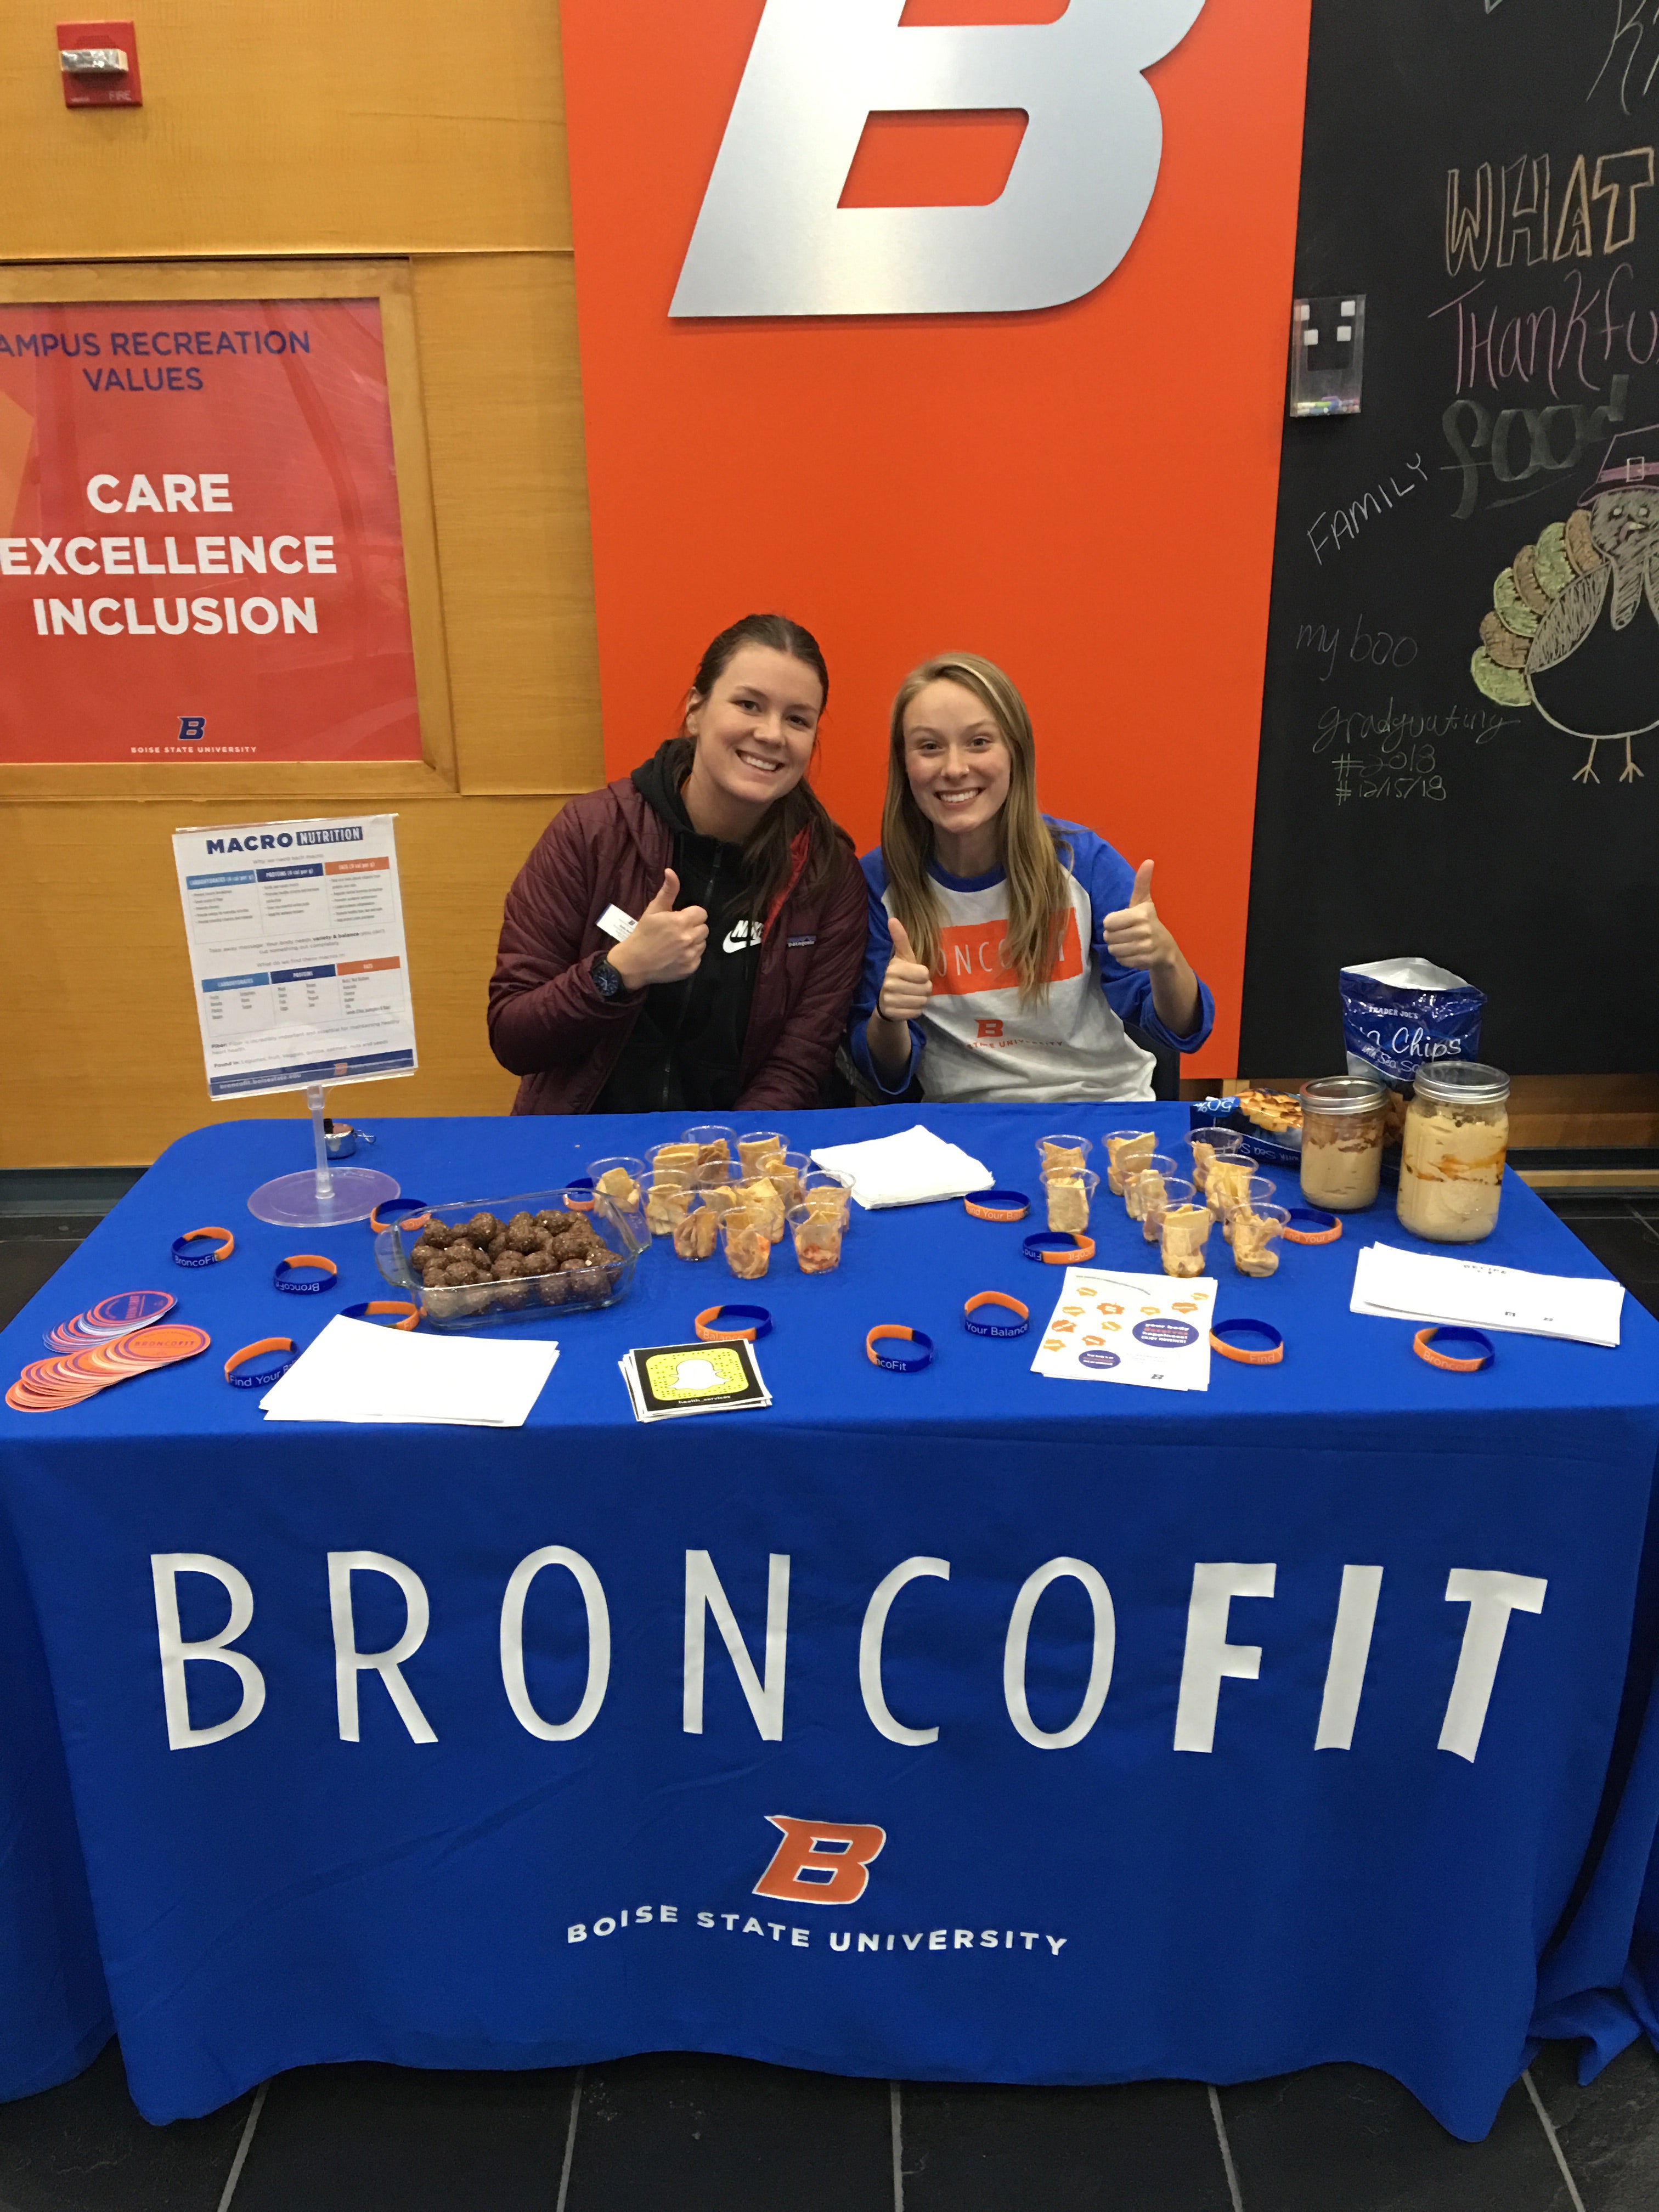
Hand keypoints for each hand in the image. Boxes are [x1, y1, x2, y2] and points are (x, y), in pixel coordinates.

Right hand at [606, 871, 707, 989]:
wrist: (634, 964)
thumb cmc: (642, 934)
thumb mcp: (653, 910)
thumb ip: (667, 891)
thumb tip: (671, 872)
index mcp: (681, 921)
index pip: (701, 913)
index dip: (691, 914)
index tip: (680, 918)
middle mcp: (689, 938)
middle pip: (704, 927)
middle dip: (693, 927)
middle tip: (678, 930)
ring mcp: (691, 955)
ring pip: (703, 942)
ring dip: (694, 941)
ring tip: (677, 942)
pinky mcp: (691, 968)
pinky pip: (699, 957)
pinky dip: (691, 955)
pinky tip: (677, 954)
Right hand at [876, 916, 932, 1021]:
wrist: (886, 1001)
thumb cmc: (900, 975)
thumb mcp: (902, 957)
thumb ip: (900, 939)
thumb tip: (892, 919)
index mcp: (893, 968)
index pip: (924, 973)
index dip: (924, 976)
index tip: (915, 975)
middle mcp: (889, 984)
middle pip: (925, 989)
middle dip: (924, 989)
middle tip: (913, 987)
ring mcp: (889, 1000)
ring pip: (922, 1001)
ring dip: (920, 1000)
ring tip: (911, 996)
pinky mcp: (892, 1013)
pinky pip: (916, 1012)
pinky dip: (915, 1010)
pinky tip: (907, 1006)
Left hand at [1101, 859, 1175, 972]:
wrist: (1165, 948)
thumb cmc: (1148, 921)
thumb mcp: (1143, 902)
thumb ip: (1142, 883)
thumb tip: (1148, 861)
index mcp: (1141, 914)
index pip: (1108, 922)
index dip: (1111, 923)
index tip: (1121, 922)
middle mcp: (1145, 930)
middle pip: (1109, 938)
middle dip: (1113, 937)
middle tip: (1125, 934)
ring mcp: (1146, 947)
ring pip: (1113, 951)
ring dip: (1117, 949)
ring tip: (1129, 943)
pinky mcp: (1145, 961)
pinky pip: (1121, 961)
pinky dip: (1124, 959)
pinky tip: (1134, 953)